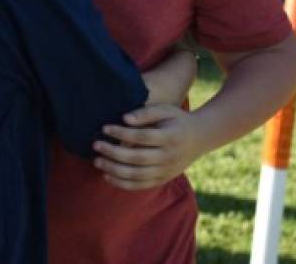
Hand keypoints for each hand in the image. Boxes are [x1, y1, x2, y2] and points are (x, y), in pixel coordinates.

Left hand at [92, 103, 206, 189]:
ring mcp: (167, 171)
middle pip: (137, 158)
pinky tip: (107, 176)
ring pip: (137, 175)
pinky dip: (123, 183)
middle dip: (113, 153)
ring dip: (115, 170)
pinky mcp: (163, 179)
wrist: (199, 138)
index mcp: (170, 137)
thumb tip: (124, 118)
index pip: (142, 137)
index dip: (122, 133)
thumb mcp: (165, 110)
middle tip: (96, 145)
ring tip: (97, 161)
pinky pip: (140, 185)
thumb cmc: (176, 119)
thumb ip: (145, 113)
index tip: (104, 128)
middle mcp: (169, 156)